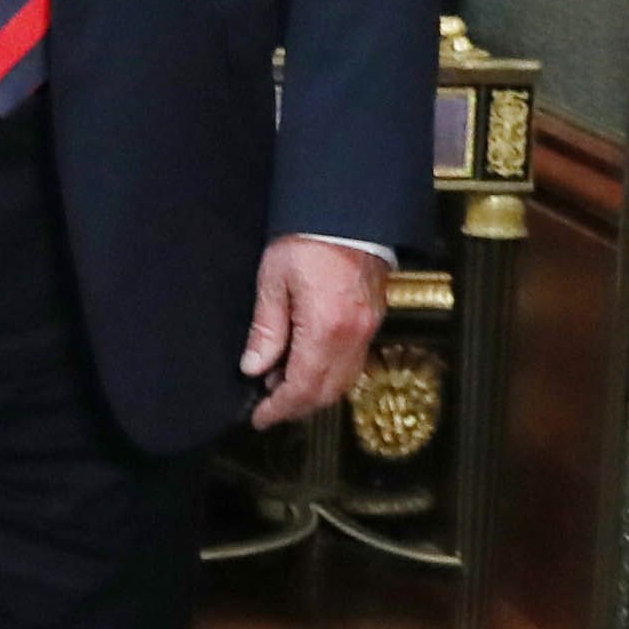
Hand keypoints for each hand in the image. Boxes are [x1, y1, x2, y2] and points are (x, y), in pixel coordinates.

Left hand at [243, 235, 388, 428]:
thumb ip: (266, 329)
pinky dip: (330, 373)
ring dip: (313, 392)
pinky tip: (306, 363)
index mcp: (326, 328)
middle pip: (326, 392)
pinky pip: (354, 362)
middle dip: (296, 407)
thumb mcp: (273, 280)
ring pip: (343, 381)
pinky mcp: (374, 319)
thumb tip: (255, 367)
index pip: (302, 387)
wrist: (349, 211)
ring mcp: (368, 329)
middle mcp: (353, 335)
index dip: (279, 408)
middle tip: (268, 407)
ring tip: (281, 382)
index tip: (259, 417)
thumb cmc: (309, 237)